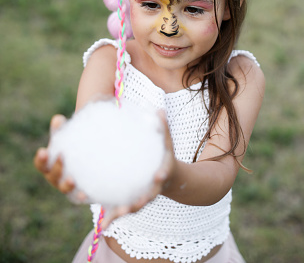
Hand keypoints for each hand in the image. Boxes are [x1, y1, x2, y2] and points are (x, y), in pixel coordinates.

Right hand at [34, 114, 78, 196]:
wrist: (88, 157)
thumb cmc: (72, 145)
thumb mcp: (67, 135)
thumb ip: (61, 129)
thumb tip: (58, 119)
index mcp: (49, 164)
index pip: (41, 163)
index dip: (41, 159)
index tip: (43, 151)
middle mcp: (56, 178)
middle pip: (52, 176)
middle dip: (56, 168)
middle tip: (62, 156)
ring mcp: (67, 187)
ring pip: (64, 188)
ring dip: (66, 185)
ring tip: (72, 179)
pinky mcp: (80, 193)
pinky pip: (79, 196)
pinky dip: (81, 196)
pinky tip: (85, 193)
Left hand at [101, 110, 175, 228]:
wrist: (170, 177)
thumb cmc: (165, 156)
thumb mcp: (167, 141)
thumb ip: (163, 127)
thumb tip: (159, 109)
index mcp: (163, 172)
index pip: (164, 172)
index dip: (162, 174)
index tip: (159, 175)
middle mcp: (154, 188)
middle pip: (148, 197)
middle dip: (139, 202)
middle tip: (128, 206)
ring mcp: (144, 197)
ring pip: (134, 207)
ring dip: (123, 213)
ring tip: (110, 218)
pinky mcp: (134, 200)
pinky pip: (123, 208)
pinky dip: (114, 217)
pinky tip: (102, 225)